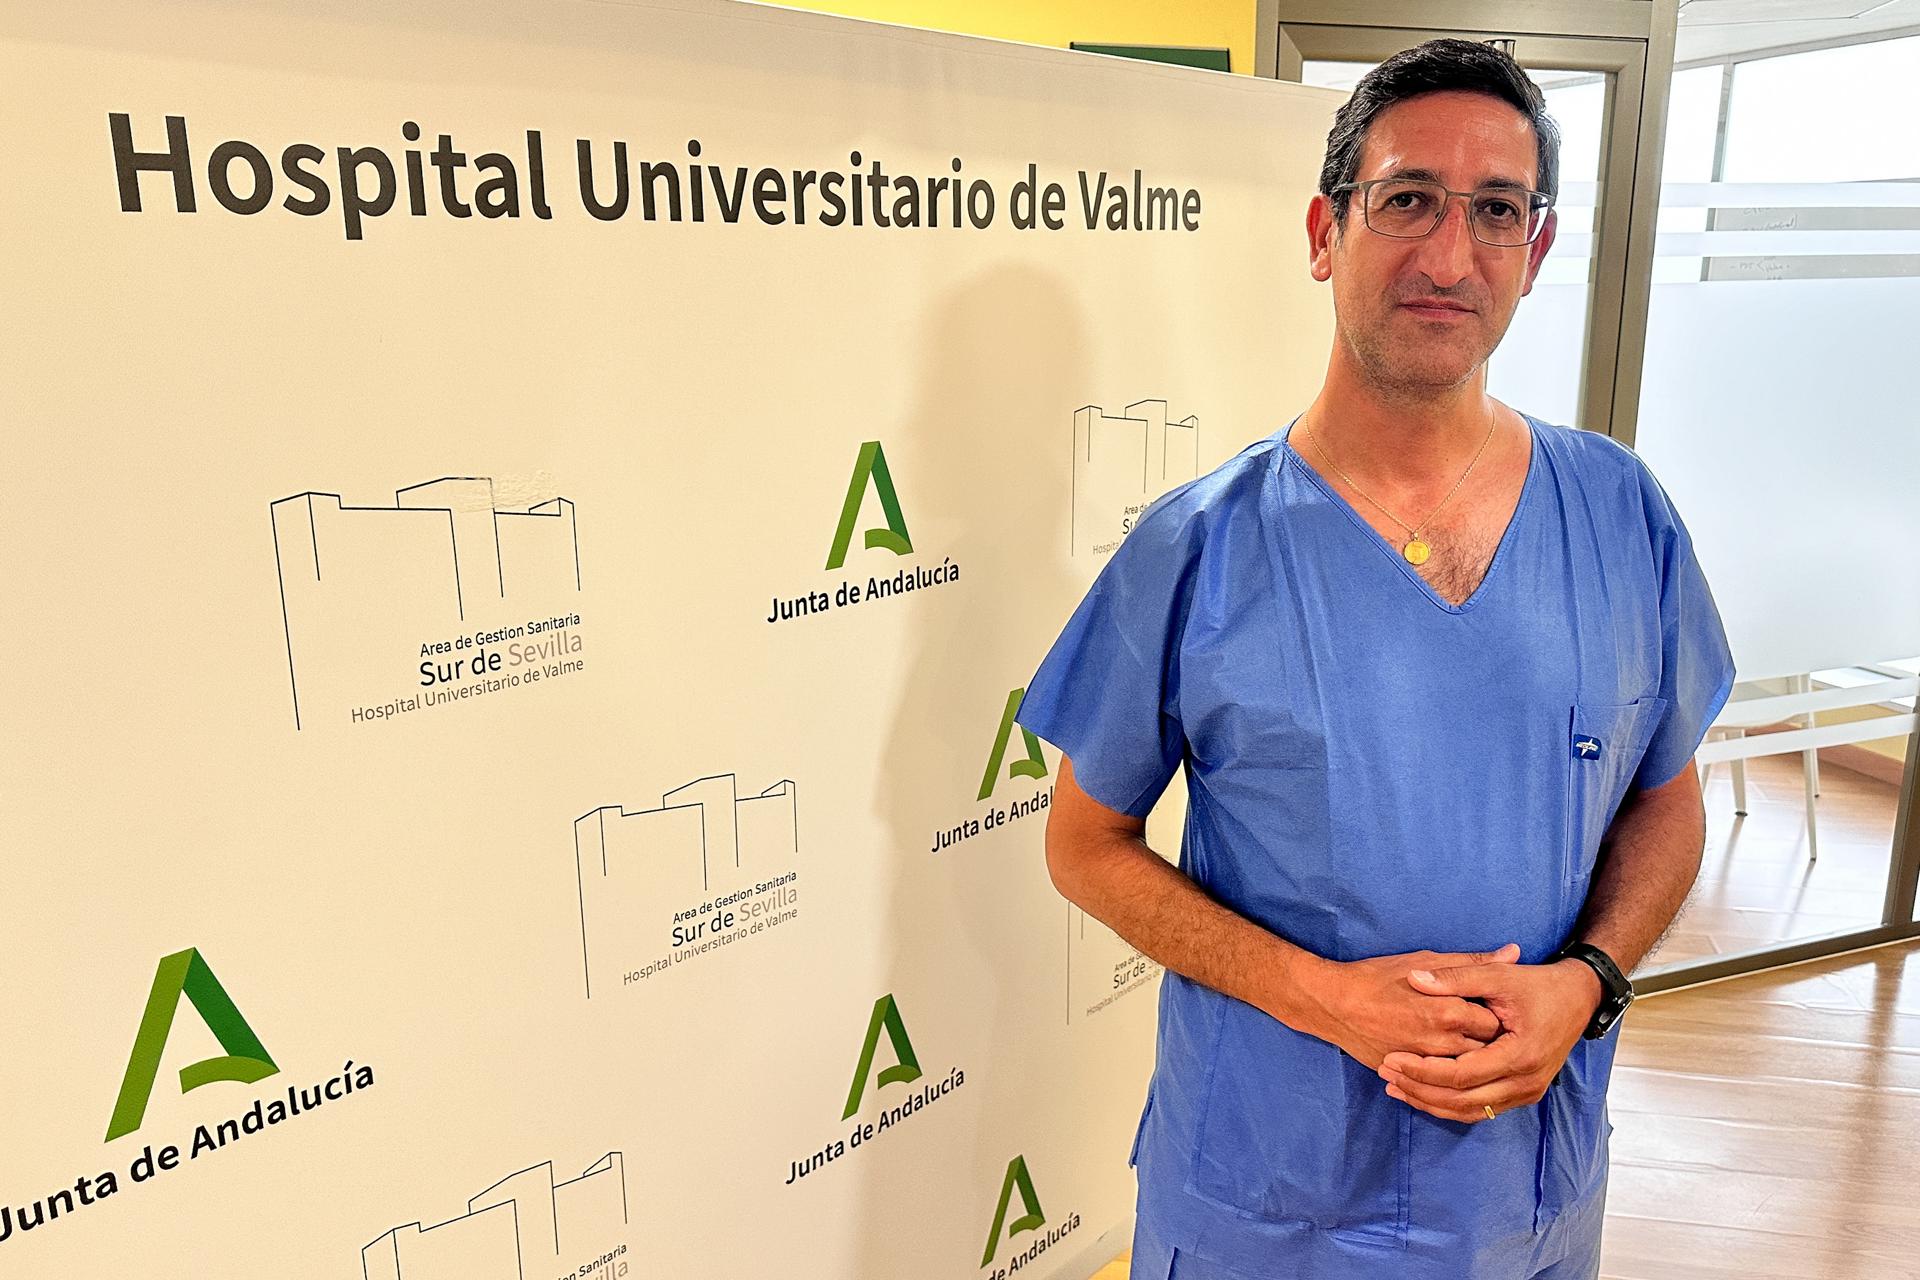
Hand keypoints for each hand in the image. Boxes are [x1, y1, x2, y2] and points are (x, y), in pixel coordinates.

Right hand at [1295, 943, 1519, 1067]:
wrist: (1335, 1004)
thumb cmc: (1379, 977)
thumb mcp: (1426, 960)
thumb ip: (1473, 961)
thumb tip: (1513, 953)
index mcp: (1449, 1011)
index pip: (1495, 1021)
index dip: (1498, 1015)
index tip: (1493, 1008)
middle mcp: (1442, 1042)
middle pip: (1486, 1050)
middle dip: (1490, 1041)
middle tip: (1485, 1029)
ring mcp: (1426, 1063)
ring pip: (1468, 1070)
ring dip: (1472, 1059)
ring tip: (1465, 1043)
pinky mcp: (1411, 1075)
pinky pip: (1444, 1084)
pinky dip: (1451, 1074)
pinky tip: (1449, 1061)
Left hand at [1376, 955, 1602, 1122]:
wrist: (1578, 998)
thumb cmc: (1537, 985)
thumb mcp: (1497, 976)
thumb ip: (1455, 978)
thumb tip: (1414, 978)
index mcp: (1519, 1055)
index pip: (1460, 1075)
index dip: (1422, 1069)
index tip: (1391, 1057)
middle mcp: (1526, 1082)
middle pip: (1462, 1101)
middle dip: (1420, 1090)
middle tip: (1386, 1075)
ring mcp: (1527, 1092)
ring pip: (1470, 1112)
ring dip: (1431, 1102)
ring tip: (1396, 1088)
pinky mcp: (1524, 1094)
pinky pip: (1481, 1109)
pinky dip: (1450, 1105)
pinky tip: (1423, 1094)